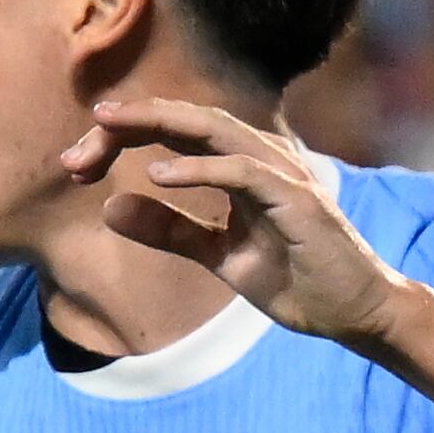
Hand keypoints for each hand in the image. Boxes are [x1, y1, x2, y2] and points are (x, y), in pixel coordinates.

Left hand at [67, 96, 411, 343]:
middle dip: (135, 120)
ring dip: (159, 125)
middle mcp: (263, 160)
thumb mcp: (218, 255)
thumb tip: (109, 209)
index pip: (179, 134)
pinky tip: (160, 175)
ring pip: (216, 131)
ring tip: (109, 128)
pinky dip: (201, 169)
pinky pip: (244, 173)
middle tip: (84, 130)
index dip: (129, 135)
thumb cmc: (296, 279)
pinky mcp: (299, 201)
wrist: (355, 312)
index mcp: (241, 168)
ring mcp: (284, 176)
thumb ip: (170, 231)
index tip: (78, 156)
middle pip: (191, 120)